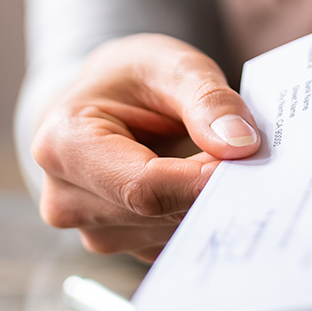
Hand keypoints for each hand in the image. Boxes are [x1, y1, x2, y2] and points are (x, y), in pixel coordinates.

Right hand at [31, 34, 261, 260]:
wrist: (107, 100)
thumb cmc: (133, 78)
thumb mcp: (173, 66)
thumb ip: (208, 101)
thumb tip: (241, 145)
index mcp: (62, 144)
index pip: (144, 187)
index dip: (202, 180)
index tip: (249, 160)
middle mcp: (65, 198)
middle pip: (158, 214)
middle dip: (209, 188)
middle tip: (246, 155)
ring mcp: (91, 230)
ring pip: (171, 233)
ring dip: (205, 202)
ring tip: (215, 161)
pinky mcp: (119, 245)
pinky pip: (173, 242)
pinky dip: (197, 214)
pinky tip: (203, 184)